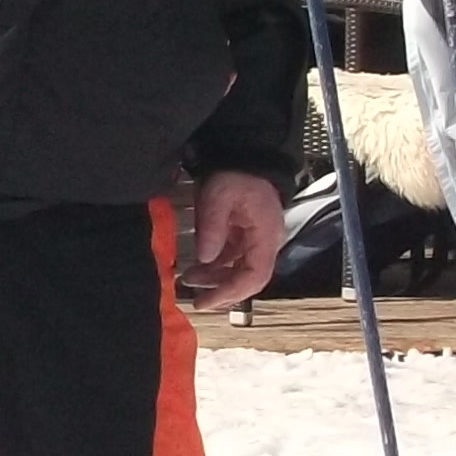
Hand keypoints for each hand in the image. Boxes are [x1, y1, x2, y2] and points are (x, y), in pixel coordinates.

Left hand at [183, 171, 285, 308]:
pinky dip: (216, 266)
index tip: (207, 300)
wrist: (243, 155)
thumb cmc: (235, 173)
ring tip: (189, 280)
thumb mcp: (218, 196)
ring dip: (216, 279)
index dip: (231, 293)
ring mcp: (257, 238)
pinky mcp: (246, 234)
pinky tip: (198, 267)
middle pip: (249, 278)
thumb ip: (213, 228)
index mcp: (266, 235)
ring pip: (240, 270)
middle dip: (222, 291)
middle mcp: (266, 241)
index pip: (255, 276)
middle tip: (196, 299)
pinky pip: (234, 258)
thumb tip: (206, 259)